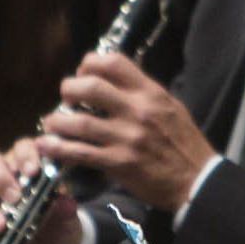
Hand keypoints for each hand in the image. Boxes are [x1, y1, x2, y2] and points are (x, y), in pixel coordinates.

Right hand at [0, 138, 80, 243]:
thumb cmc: (58, 219)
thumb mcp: (66, 215)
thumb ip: (65, 208)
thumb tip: (66, 203)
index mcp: (30, 165)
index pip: (23, 148)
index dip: (26, 155)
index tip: (32, 171)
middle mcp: (8, 174)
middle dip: (2, 178)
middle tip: (15, 198)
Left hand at [36, 52, 214, 212]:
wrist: (197, 181)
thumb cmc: (185, 144)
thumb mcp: (171, 108)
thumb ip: (144, 94)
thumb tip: (116, 82)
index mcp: (151, 94)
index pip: (114, 62)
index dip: (90, 63)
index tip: (83, 72)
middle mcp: (138, 111)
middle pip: (91, 87)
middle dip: (69, 89)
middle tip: (66, 97)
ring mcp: (127, 138)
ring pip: (80, 122)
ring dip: (57, 121)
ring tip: (51, 123)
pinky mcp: (119, 163)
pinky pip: (81, 153)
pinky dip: (59, 149)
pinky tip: (47, 146)